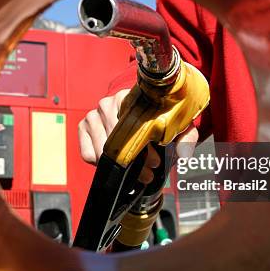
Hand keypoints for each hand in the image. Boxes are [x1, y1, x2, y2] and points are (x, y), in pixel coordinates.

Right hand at [78, 89, 198, 183]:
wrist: (140, 112)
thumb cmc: (158, 120)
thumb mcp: (177, 126)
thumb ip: (186, 137)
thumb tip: (183, 153)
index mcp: (131, 97)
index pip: (133, 126)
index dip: (144, 150)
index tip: (154, 163)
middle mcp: (109, 102)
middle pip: (116, 140)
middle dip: (133, 162)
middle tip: (147, 173)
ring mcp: (94, 114)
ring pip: (102, 150)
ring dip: (118, 166)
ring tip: (134, 171)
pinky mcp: (83, 126)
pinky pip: (88, 153)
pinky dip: (100, 164)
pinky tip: (115, 162)